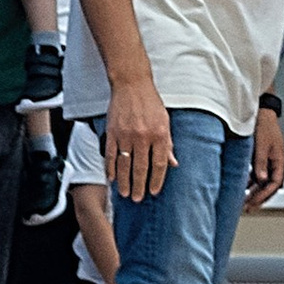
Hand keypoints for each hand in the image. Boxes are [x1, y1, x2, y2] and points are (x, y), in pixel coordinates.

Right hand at [105, 77, 176, 203]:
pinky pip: (111, 155)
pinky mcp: (112, 131)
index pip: (159, 164)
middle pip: (141, 168)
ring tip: (124, 194)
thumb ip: (168, 144)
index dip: (157, 180)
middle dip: (139, 186)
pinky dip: (110, 168)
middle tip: (137, 199)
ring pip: (124, 164)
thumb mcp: (165, 121)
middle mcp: (143, 136)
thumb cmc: (151, 103)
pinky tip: (111, 178)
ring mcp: (126, 135)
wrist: (132, 84)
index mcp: (159, 134)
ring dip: (124, 181)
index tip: (154, 191)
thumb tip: (173, 164)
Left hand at [247, 107, 283, 206]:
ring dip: (255, 191)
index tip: (254, 203)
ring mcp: (270, 159)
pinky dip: (252, 181)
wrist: (262, 110)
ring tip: (245, 200)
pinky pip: (259, 173)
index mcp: (280, 159)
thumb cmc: (264, 124)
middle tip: (248, 207)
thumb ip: (260, 163)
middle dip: (260, 197)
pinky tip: (243, 186)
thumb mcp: (261, 145)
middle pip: (270, 185)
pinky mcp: (262, 156)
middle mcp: (276, 161)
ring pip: (264, 181)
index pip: (275, 183)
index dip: (265, 195)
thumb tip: (260, 179)